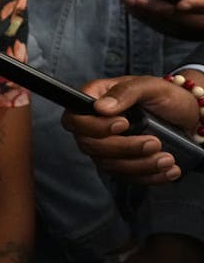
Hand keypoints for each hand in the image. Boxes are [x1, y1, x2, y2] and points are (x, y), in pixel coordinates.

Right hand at [64, 76, 197, 182]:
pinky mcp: (121, 164)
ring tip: (168, 159)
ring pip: (108, 164)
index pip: (74, 119)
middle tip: (154, 143)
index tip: (122, 124)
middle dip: (123, 148)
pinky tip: (169, 171)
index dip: (92, 126)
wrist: (188, 115)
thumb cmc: (165, 96)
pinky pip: (126, 177)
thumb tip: (100, 108)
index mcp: (94, 101)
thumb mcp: (149, 86)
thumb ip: (125, 93)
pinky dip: (149, 176)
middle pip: (90, 145)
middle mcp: (95, 125)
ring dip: (139, 165)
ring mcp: (106, 147)